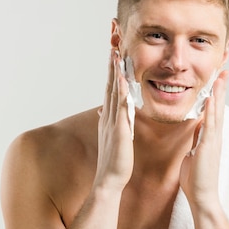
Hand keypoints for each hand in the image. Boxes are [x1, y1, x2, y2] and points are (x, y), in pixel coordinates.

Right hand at [93, 49, 133, 190]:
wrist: (109, 180)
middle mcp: (108, 118)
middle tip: (112, 48)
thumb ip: (112, 125)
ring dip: (114, 74)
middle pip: (109, 87)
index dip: (112, 75)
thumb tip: (105, 113)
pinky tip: (122, 80)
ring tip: (115, 56)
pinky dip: (120, 92)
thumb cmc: (115, 163)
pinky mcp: (119, 130)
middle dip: (111, 68)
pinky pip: (120, 107)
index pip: (110, 92)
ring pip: (112, 93)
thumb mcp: (114, 140)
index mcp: (109, 120)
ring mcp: (112, 123)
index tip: (114, 59)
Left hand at [179, 70, 227, 208]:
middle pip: (219, 109)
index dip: (216, 97)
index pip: (214, 113)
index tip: (217, 81)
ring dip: (218, 95)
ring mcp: (212, 142)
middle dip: (221, 90)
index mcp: (210, 139)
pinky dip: (211, 112)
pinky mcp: (207, 148)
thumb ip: (197, 140)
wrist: (201, 196)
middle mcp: (214, 138)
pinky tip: (210, 100)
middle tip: (224, 72)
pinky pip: (209, 127)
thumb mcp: (194, 153)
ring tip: (220, 78)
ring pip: (217, 114)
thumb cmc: (196, 178)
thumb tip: (198, 127)